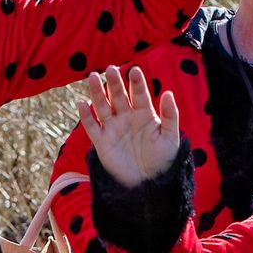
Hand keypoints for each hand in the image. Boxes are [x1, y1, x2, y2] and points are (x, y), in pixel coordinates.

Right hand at [80, 65, 181, 187]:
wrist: (148, 183)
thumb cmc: (162, 159)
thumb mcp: (170, 137)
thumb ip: (169, 116)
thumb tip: (168, 93)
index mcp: (145, 114)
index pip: (140, 94)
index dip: (136, 82)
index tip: (134, 70)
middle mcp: (127, 117)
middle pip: (119, 96)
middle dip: (114, 82)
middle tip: (110, 69)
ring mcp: (113, 128)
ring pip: (103, 106)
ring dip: (97, 92)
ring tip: (92, 77)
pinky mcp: (102, 141)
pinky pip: (92, 126)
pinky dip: (86, 116)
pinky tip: (82, 103)